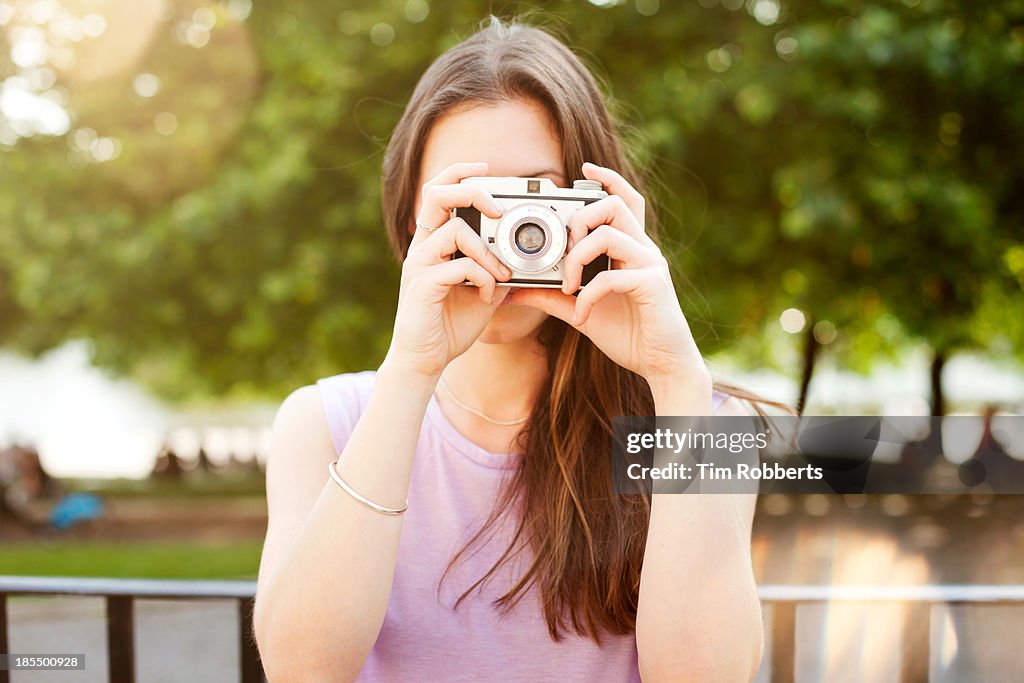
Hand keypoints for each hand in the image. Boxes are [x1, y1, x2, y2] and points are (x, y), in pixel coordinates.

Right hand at [385, 162, 511, 380]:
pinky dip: (483, 277)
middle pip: (437, 194)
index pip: (439, 192)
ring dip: (488, 251)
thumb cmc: (450, 325)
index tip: (485, 170)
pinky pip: (459, 267)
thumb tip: (525, 256)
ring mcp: (419, 266)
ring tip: (502, 274)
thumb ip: (497, 269)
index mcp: (433, 243)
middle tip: (499, 210)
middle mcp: (422, 248)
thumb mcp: (483, 291)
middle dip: (473, 193)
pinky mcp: (422, 287)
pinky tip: (489, 294)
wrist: (424, 361)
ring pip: (455, 231)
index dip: (460, 173)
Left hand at [511, 162, 708, 392]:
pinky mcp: (653, 286)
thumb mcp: (582, 311)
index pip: (624, 199)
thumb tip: (515, 290)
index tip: (584, 169)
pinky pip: (611, 277)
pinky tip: (581, 317)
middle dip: (580, 219)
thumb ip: (552, 296)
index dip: (607, 178)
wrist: (662, 365)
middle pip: (614, 204)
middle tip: (564, 251)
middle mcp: (643, 249)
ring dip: (578, 257)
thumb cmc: (629, 334)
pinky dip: (588, 297)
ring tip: (568, 287)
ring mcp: (650, 265)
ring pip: (609, 233)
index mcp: (630, 248)